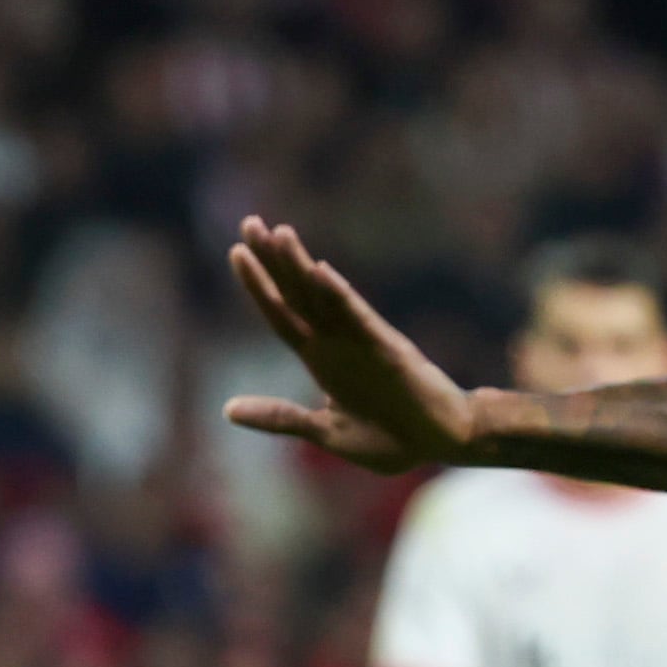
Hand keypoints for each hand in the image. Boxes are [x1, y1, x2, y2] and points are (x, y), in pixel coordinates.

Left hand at [222, 217, 476, 472]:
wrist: (439, 446)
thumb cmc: (387, 438)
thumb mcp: (323, 431)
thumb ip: (279, 418)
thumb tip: (226, 409)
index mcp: (320, 358)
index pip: (281, 313)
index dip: (258, 284)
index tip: (236, 250)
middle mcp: (337, 342)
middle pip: (297, 293)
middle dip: (273, 259)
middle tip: (249, 221)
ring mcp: (362, 342)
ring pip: (324, 297)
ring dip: (300, 266)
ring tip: (278, 233)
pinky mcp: (387, 350)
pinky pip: (357, 318)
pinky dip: (337, 295)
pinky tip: (319, 270)